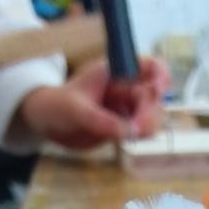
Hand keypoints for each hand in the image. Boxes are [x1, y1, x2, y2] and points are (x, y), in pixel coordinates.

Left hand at [17, 57, 170, 148]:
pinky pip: (142, 130)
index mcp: (116, 72)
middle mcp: (126, 87)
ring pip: (152, 116)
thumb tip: (129, 132)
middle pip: (154, 97)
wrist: (47, 123)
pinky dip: (140, 136)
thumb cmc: (57, 106)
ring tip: (129, 137)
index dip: (160, 76)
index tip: (158, 91)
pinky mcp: (124, 125)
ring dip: (147, 127)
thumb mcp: (76, 111)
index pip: (149, 67)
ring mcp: (127, 107)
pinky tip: (127, 140)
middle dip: (149, 112)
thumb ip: (102, 121)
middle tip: (136, 130)